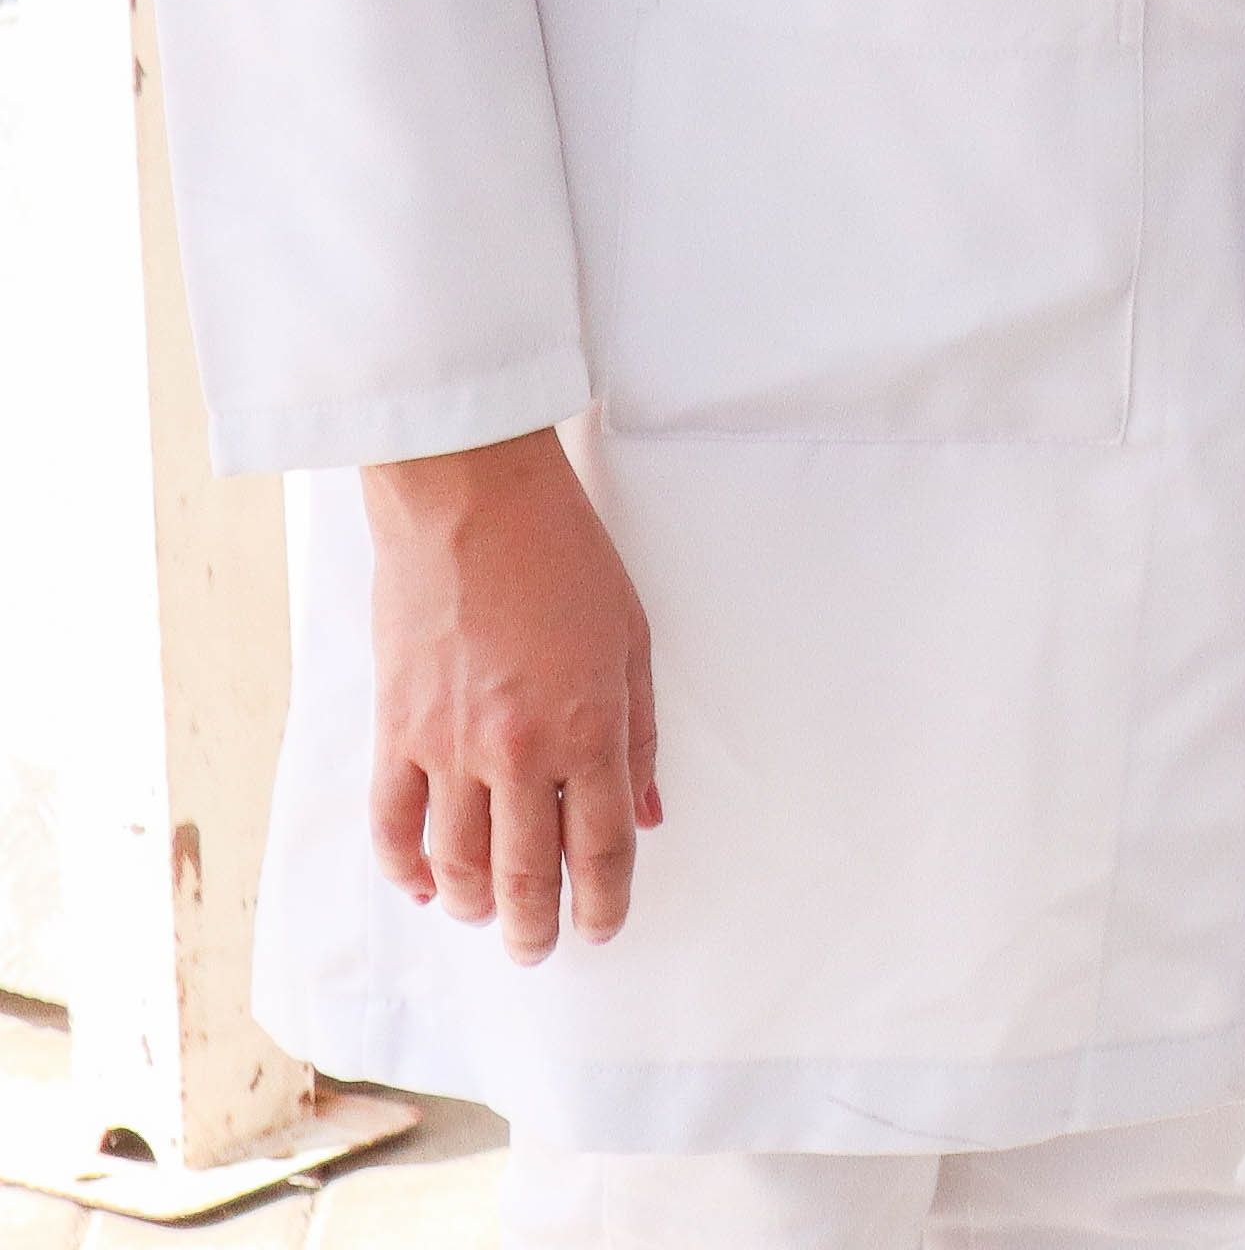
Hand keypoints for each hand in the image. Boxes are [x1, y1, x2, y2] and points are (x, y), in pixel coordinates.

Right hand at [364, 430, 653, 961]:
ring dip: (474, 905)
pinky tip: (423, 886)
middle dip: (536, 924)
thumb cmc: (566, 558)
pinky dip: (404, 867)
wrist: (470, 502)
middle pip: (525, 872)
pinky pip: (391, 823)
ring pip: (455, 863)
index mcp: (590, 728)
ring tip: (489, 918)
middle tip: (540, 948)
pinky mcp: (393, 729)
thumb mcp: (634, 640)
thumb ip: (640, 735)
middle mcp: (518, 751)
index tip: (602, 929)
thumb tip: (646, 815)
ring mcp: (447, 745)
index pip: (599, 848)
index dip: (602, 902)